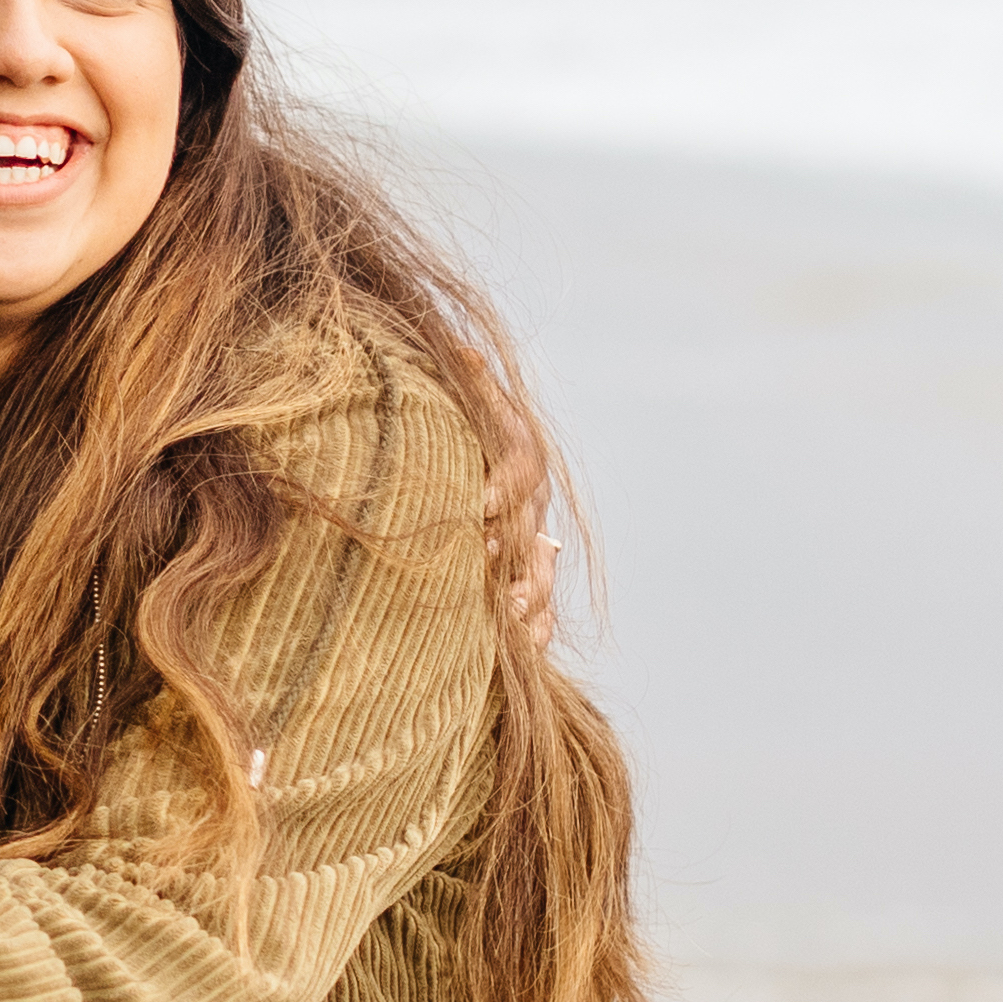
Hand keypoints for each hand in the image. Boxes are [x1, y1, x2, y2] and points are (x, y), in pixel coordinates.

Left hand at [476, 390, 561, 655]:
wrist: (475, 477)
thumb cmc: (461, 433)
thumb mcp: (466, 406)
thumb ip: (468, 386)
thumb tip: (461, 350)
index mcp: (518, 460)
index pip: (517, 469)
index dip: (502, 485)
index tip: (478, 501)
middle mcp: (531, 507)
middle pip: (532, 528)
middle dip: (512, 547)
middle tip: (486, 562)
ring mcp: (532, 549)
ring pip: (541, 574)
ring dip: (528, 592)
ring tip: (507, 610)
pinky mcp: (523, 587)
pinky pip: (539, 615)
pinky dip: (532, 633)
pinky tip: (521, 652)